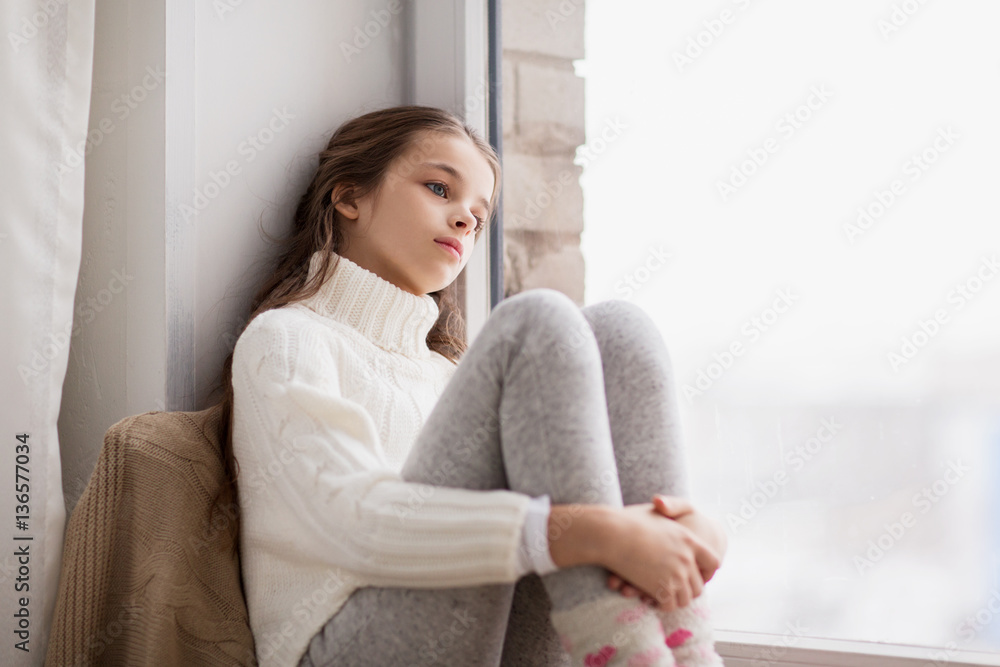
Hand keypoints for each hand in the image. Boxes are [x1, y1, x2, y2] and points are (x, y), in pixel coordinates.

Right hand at [600, 499, 718, 612]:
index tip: (698, 575)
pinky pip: (670, 605)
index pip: (713, 561)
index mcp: (689, 539)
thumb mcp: (654, 512)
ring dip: (675, 600)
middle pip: (699, 585)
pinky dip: (662, 605)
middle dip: (688, 590)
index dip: (706, 571)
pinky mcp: (661, 588)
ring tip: (664, 597)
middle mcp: (686, 559)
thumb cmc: (627, 520)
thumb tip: (663, 506)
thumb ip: (667, 514)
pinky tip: (652, 600)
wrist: (612, 533)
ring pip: (686, 599)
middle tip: (675, 591)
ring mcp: (675, 575)